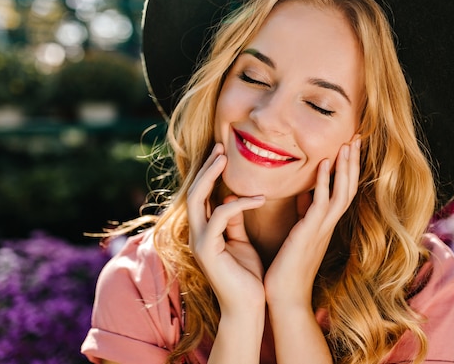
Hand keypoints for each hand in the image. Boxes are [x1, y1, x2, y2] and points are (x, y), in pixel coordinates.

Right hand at [186, 144, 266, 315]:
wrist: (249, 307)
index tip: (224, 152)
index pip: (202, 195)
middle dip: (207, 167)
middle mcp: (197, 233)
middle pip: (194, 191)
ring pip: (197, 198)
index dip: (210, 172)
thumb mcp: (241, 241)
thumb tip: (235, 196)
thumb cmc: (248, 276)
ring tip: (225, 158)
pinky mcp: (207, 249)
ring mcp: (198, 241)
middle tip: (221, 146)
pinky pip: (220, 216)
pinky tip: (259, 197)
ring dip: (211, 176)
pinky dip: (239, 203)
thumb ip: (235, 221)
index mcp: (205, 231)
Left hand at [264, 136, 360, 307]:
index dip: (348, 168)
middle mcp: (328, 225)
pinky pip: (321, 203)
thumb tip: (304, 195)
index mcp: (325, 224)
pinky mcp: (310, 234)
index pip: (343, 190)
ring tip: (348, 143)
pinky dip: (324, 181)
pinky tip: (324, 163)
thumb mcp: (298, 235)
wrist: (284, 298)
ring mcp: (322, 229)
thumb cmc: (288, 268)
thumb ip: (304, 214)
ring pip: (342, 192)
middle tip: (357, 136)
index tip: (349, 145)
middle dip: (353, 161)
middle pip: (349, 186)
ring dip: (345, 167)